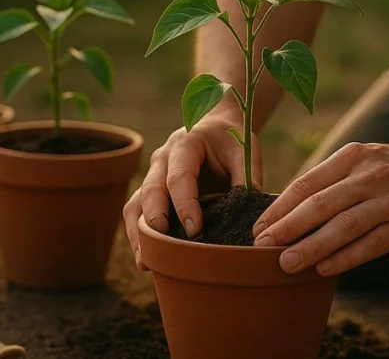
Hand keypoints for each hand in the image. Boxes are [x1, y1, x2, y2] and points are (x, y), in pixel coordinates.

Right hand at [123, 115, 261, 269]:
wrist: (215, 125)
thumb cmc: (230, 139)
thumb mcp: (243, 151)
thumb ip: (247, 179)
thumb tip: (253, 218)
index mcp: (185, 144)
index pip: (179, 177)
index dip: (185, 204)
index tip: (195, 230)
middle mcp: (162, 159)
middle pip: (150, 190)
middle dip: (155, 218)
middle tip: (163, 245)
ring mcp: (152, 175)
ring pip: (135, 203)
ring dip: (138, 232)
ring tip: (145, 261)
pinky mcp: (151, 191)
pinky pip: (136, 212)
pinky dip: (138, 234)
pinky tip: (145, 257)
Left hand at [253, 141, 388, 276]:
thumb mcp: (365, 160)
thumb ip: (333, 181)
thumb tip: (289, 210)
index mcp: (353, 157)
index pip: (308, 184)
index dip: (280, 207)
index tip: (259, 227)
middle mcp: (371, 176)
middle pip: (321, 204)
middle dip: (287, 228)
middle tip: (262, 247)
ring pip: (344, 227)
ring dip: (312, 247)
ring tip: (287, 263)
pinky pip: (372, 244)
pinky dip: (346, 258)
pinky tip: (325, 269)